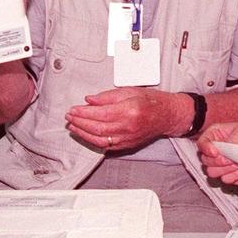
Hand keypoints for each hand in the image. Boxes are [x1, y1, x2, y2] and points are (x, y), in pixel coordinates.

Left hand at [65, 88, 187, 150]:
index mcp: (129, 110)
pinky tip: (85, 135)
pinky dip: (93, 141)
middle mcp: (128, 127)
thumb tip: (89, 100)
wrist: (168, 116)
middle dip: (80, 123)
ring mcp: (128, 138)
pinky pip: (106, 146)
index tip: (73, 109)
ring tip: (73, 126)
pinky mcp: (127, 145)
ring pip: (99, 140)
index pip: (100, 114)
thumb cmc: (152, 101)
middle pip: (97, 128)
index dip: (83, 113)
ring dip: (83, 134)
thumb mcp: (130, 91)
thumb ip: (108, 96)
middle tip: (69, 117)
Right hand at [197, 122, 237, 185]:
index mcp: (219, 135)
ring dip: (228, 170)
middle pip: (206, 161)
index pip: (202, 144)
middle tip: (235, 157)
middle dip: (220, 161)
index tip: (217, 152)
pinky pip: (227, 181)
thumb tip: (218, 154)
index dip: (207, 150)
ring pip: (214, 173)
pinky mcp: (234, 175)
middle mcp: (220, 150)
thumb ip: (229, 143)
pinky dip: (236, 177)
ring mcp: (226, 164)